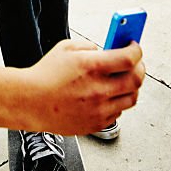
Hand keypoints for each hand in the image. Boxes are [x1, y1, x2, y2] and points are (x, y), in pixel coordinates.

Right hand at [25, 38, 144, 134]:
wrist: (30, 102)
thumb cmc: (45, 75)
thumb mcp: (66, 48)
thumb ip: (90, 47)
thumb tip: (107, 50)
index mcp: (91, 67)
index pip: (129, 59)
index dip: (136, 50)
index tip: (134, 47)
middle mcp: (98, 90)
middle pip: (136, 80)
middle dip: (140, 68)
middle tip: (135, 64)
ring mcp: (99, 110)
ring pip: (132, 99)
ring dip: (131, 87)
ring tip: (123, 80)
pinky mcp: (96, 124)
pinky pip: (118, 113)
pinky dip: (117, 102)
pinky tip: (107, 95)